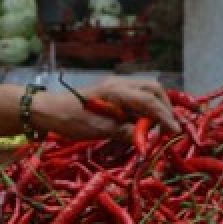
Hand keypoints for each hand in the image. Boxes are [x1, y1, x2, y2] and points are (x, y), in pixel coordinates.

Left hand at [34, 77, 177, 139]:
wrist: (48, 110)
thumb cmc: (70, 119)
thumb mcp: (98, 130)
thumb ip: (124, 132)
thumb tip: (146, 140)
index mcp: (117, 91)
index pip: (150, 102)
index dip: (165, 117)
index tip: (175, 131)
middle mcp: (120, 83)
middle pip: (154, 89)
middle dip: (165, 107)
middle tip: (170, 128)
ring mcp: (116, 85)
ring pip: (147, 90)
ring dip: (157, 106)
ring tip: (160, 125)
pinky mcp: (112, 91)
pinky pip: (137, 95)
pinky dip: (146, 106)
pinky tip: (144, 121)